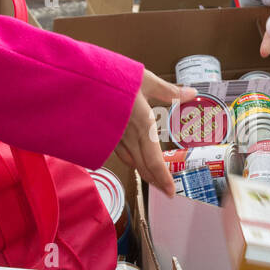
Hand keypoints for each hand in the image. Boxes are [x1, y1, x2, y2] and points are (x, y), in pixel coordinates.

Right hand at [114, 71, 195, 197]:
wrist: (78, 80)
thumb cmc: (112, 77)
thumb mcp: (144, 79)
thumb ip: (168, 90)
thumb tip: (191, 93)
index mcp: (143, 125)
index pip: (154, 161)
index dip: (163, 179)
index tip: (171, 192)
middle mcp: (128, 137)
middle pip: (143, 167)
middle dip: (155, 181)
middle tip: (165, 190)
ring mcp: (113, 138)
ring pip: (130, 161)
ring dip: (142, 171)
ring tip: (151, 176)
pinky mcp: (102, 135)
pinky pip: (118, 152)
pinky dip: (129, 159)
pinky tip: (131, 158)